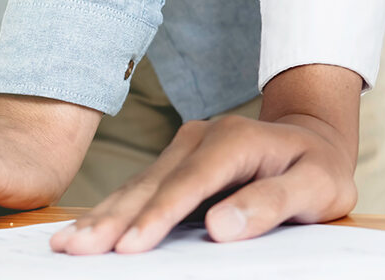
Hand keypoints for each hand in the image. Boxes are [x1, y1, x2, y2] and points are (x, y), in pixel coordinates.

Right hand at [51, 64, 361, 253]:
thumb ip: (272, 204)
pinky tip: (89, 228)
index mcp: (234, 142)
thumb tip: (221, 226)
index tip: (129, 247)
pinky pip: (140, 188)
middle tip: (74, 248)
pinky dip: (113, 210)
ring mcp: (184, 146)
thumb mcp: (318, 188)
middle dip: (111, 219)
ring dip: (102, 216)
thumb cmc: (317, 169)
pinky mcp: (176, 161)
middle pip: (150, 184)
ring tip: (66, 242)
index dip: (156, 217)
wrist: (312, 137)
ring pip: (137, 186)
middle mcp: (201, 138)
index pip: (188, 185)